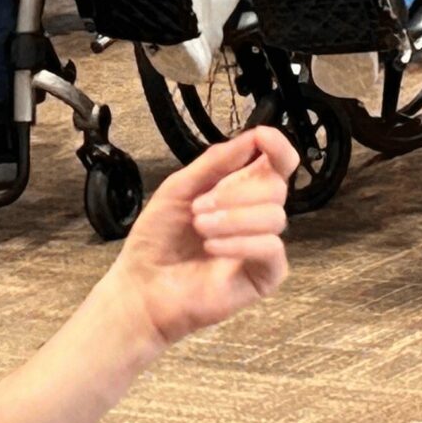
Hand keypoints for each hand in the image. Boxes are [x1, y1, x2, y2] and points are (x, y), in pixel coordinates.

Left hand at [102, 127, 294, 349]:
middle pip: (276, 187)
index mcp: (241, 190)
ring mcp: (263, 247)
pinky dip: (240, 242)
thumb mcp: (179, 188)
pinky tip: (211, 247)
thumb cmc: (158, 238)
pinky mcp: (265, 276)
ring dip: (232, 218)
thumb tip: (252, 135)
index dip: (278, 147)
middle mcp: (257, 216)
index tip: (262, 137)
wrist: (143, 286)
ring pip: (275, 216)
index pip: (277, 164)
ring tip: (199, 228)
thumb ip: (216, 162)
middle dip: (235, 192)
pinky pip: (271, 249)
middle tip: (197, 208)